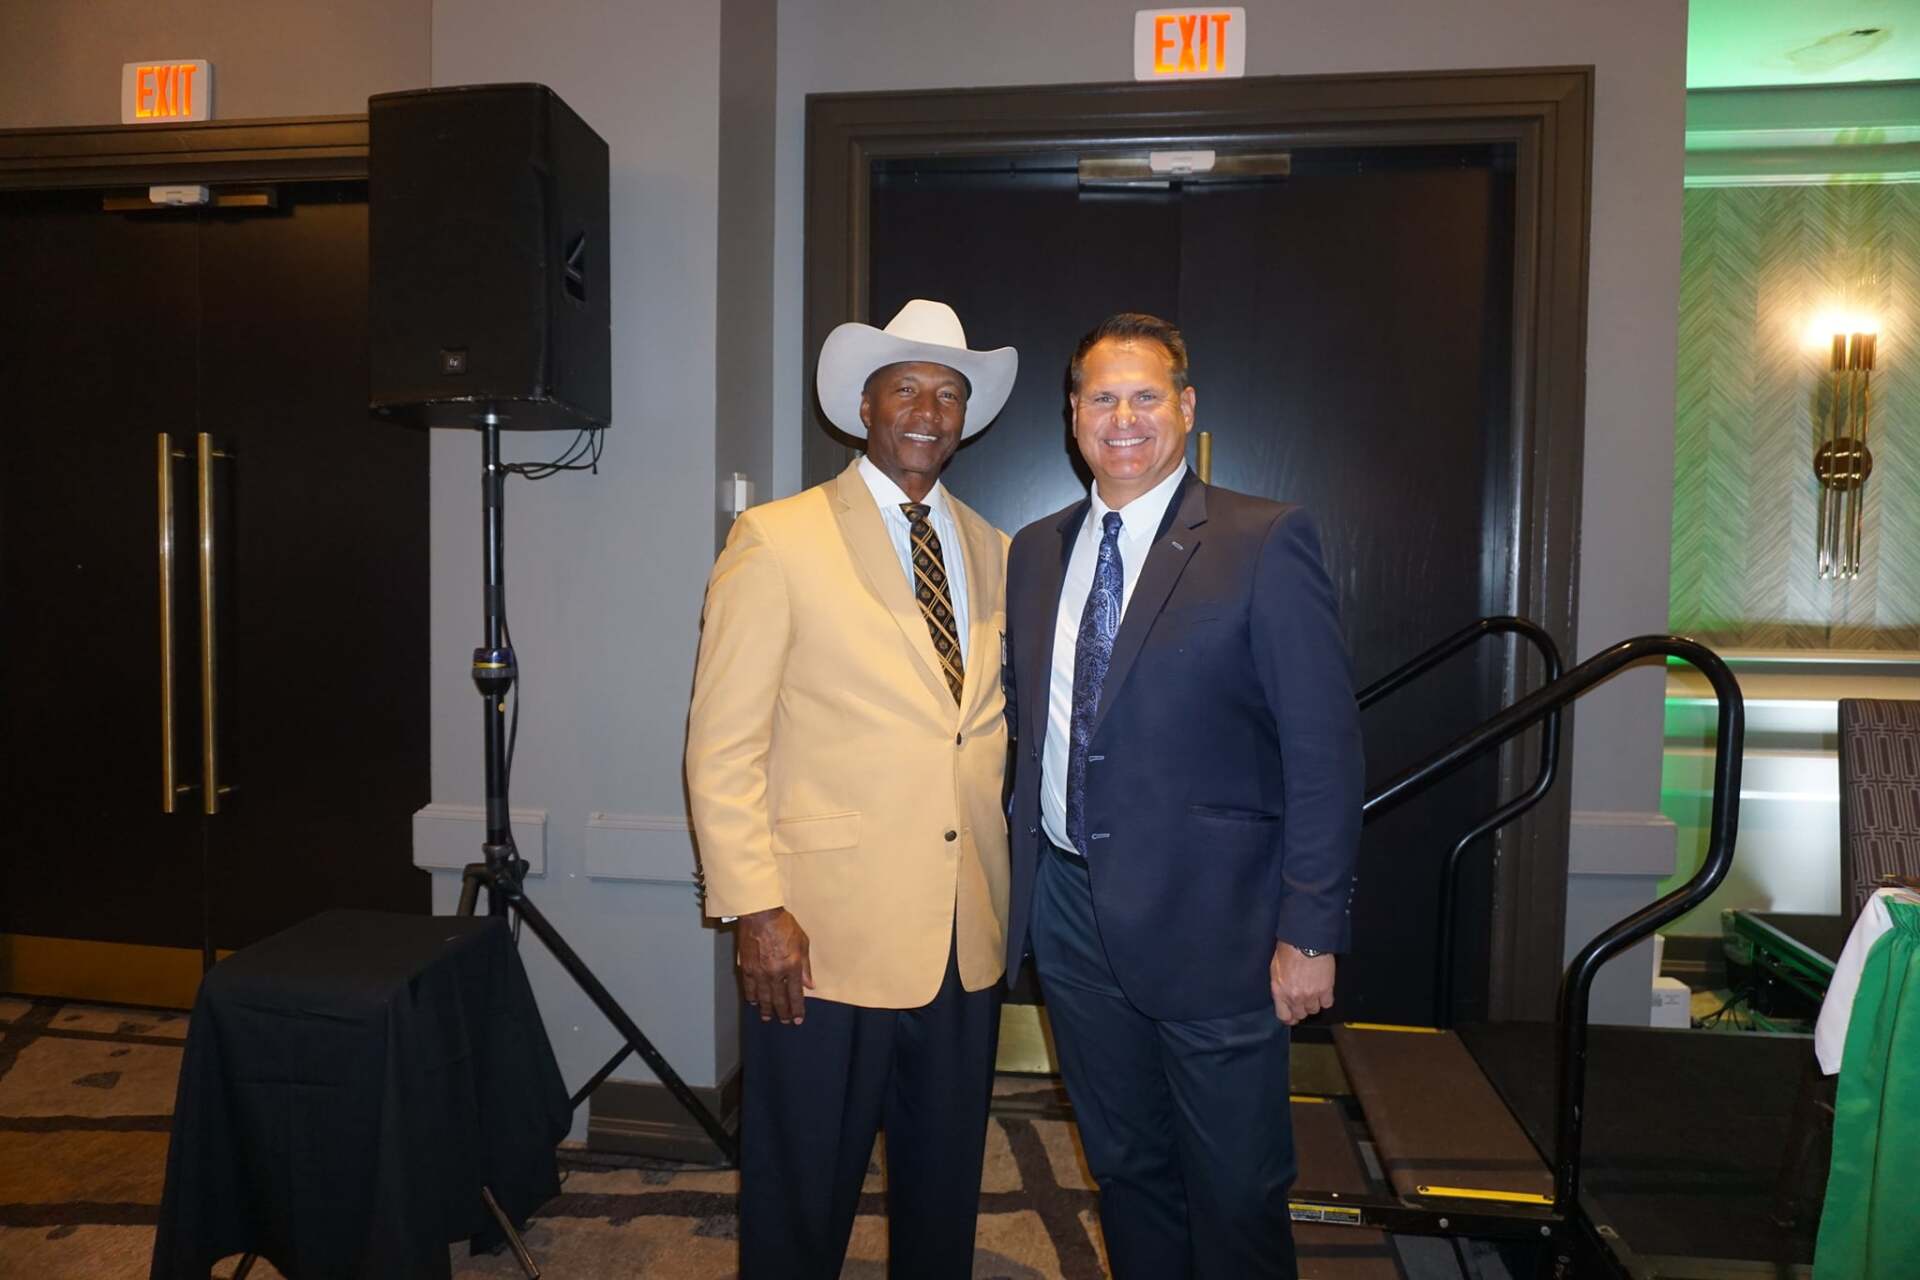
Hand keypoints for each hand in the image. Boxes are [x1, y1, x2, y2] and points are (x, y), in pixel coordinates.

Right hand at [738, 907, 813, 1024]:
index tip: (797, 1019)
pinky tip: (753, 1001)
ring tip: (767, 1017)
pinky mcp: (747, 967)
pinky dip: (751, 996)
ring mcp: (760, 971)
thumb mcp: (802, 942)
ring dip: (766, 1009)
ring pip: (763, 997)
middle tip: (784, 1021)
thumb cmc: (783, 924)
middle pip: (779, 999)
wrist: (760, 914)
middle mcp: (775, 973)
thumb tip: (809, 984)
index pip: (795, 995)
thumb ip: (805, 966)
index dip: (797, 1009)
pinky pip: (749, 987)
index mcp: (792, 967)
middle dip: (782, 1013)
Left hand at [1270, 942, 1334, 1025]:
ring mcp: (1311, 995)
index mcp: (1279, 991)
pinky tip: (1323, 991)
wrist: (1306, 940)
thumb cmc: (1289, 949)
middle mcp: (1294, 996)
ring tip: (1313, 992)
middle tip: (1303, 1000)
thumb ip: (1279, 985)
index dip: (1288, 1018)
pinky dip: (1326, 999)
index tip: (1291, 1016)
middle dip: (1301, 1009)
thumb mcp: (1275, 968)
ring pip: (1314, 1010)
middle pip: (1300, 1014)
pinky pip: (1327, 1003)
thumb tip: (1282, 994)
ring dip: (1313, 1003)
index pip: (1283, 1016)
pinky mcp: (1326, 989)